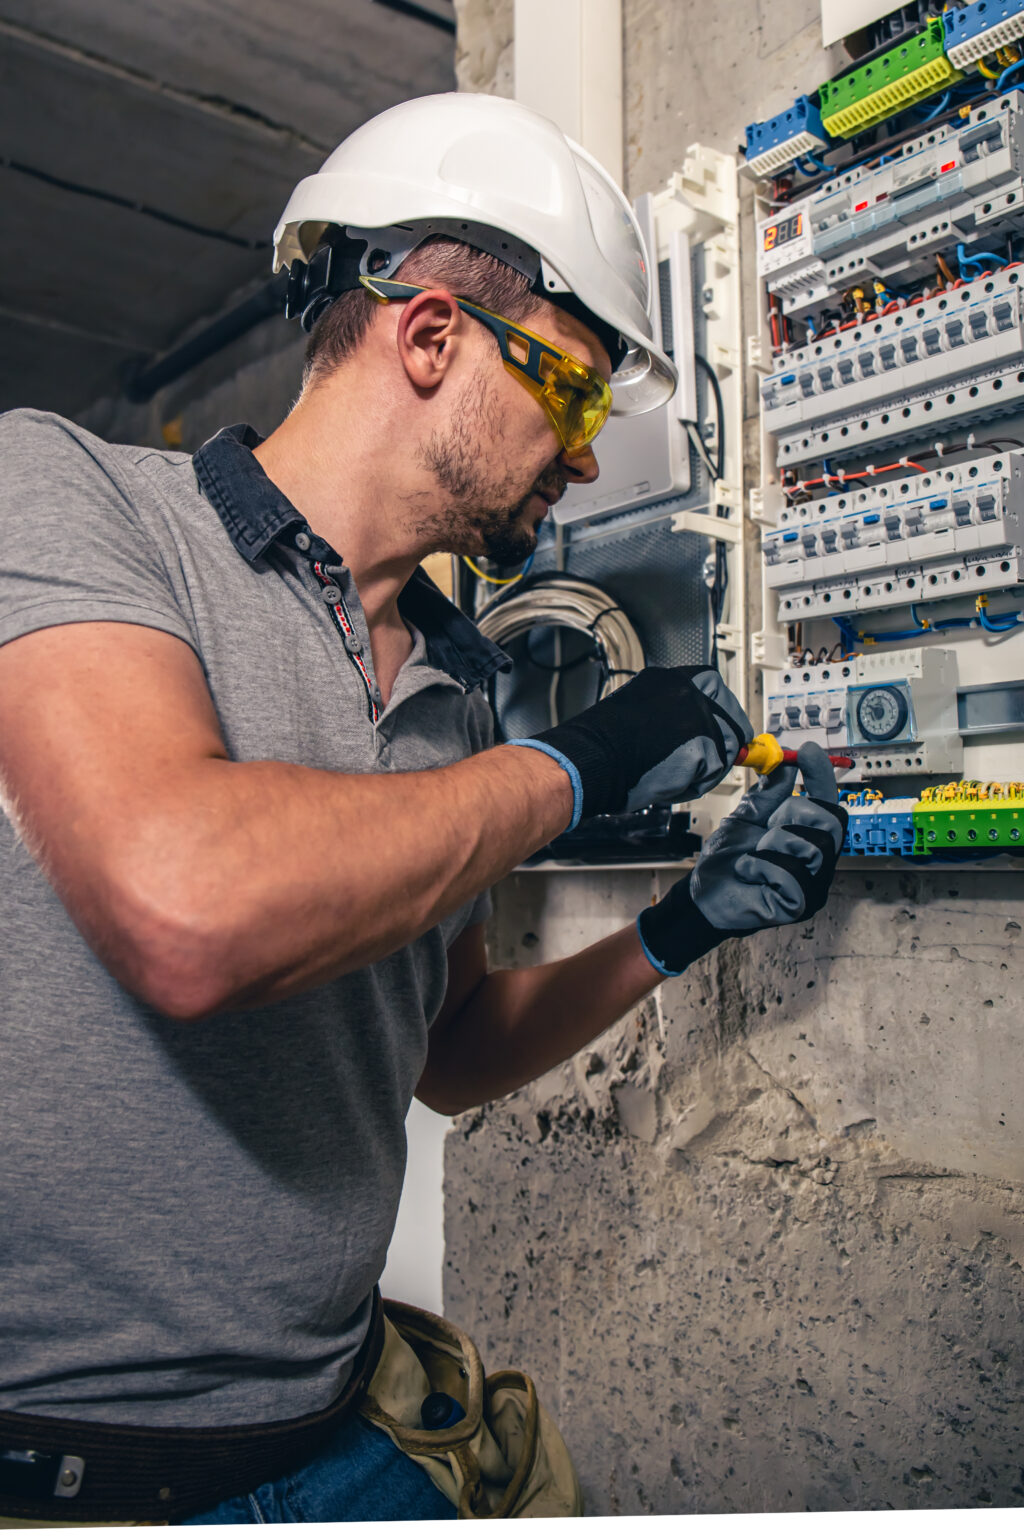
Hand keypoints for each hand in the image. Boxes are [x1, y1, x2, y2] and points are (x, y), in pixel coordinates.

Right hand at [508, 667, 752, 828]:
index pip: (713, 687)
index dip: (721, 713)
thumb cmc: (601, 746)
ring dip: (705, 767)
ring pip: (725, 748)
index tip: (723, 728)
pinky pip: (714, 771)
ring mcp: (697, 714)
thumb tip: (698, 734)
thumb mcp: (638, 714)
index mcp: (667, 679)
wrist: (591, 761)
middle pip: (732, 715)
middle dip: (726, 742)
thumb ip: (672, 718)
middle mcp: (686, 689)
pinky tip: (668, 782)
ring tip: (673, 774)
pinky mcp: (702, 742)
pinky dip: (694, 784)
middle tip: (712, 761)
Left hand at [636, 742, 846, 975]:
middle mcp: (818, 861)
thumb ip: (768, 795)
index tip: (806, 751)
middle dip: (795, 813)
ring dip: (774, 842)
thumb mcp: (747, 818)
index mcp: (808, 837)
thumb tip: (786, 766)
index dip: (821, 776)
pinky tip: (748, 872)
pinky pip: (790, 874)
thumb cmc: (727, 859)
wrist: (703, 894)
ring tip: (754, 853)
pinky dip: (760, 866)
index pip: (828, 803)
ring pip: (813, 846)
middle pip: (833, 821)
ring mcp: (812, 885)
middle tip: (767, 824)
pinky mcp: (799, 905)